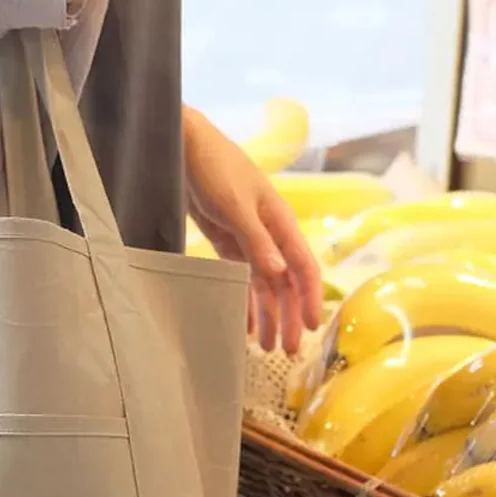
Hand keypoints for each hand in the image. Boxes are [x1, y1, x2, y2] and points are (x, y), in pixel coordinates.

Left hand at [183, 107, 320, 353]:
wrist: (184, 145)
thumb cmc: (216, 167)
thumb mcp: (236, 204)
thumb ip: (257, 240)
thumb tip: (278, 273)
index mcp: (281, 222)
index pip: (303, 267)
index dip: (309, 298)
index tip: (311, 327)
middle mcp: (271, 233)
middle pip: (286, 282)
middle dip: (289, 316)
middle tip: (289, 351)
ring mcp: (250, 238)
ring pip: (266, 284)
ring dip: (269, 314)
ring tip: (269, 347)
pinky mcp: (228, 241)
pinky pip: (243, 277)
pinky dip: (246, 299)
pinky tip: (246, 323)